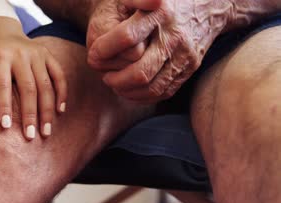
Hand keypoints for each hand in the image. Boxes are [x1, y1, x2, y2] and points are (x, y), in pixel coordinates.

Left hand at [0, 17, 66, 139]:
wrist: (1, 30)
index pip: (2, 85)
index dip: (5, 106)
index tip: (7, 128)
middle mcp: (20, 54)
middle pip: (28, 87)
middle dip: (31, 114)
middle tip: (32, 137)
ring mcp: (37, 54)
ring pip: (46, 85)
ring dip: (48, 110)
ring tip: (47, 131)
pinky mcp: (48, 55)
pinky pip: (59, 76)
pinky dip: (61, 94)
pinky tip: (60, 112)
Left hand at [88, 0, 229, 102]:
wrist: (205, 4)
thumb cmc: (157, 1)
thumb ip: (126, 3)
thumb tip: (105, 28)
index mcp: (160, 12)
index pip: (127, 37)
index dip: (104, 50)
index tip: (93, 54)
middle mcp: (175, 35)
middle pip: (140, 71)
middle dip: (115, 79)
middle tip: (104, 75)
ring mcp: (185, 55)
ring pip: (151, 87)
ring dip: (126, 90)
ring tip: (114, 82)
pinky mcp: (190, 68)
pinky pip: (163, 92)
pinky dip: (141, 96)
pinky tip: (128, 88)